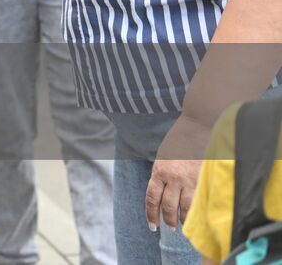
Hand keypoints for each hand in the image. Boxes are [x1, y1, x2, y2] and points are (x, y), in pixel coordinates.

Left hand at [146, 115, 208, 231]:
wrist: (196, 128)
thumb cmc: (178, 142)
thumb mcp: (163, 157)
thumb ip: (160, 175)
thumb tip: (159, 194)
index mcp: (159, 171)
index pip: (152, 198)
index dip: (151, 214)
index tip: (152, 226)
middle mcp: (173, 178)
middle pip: (168, 206)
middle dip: (167, 220)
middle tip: (167, 228)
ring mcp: (190, 180)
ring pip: (185, 208)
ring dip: (182, 219)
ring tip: (181, 226)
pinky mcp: (204, 180)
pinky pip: (199, 201)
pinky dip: (196, 212)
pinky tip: (195, 217)